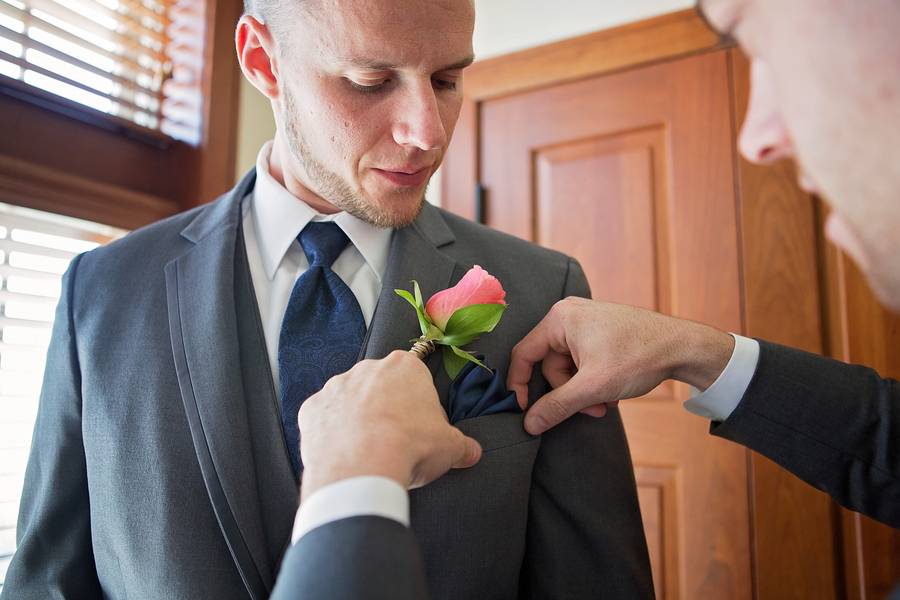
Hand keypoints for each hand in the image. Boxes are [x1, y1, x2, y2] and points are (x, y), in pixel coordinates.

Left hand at [298, 350, 481, 500]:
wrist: (361, 470)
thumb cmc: (410, 447)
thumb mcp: (450, 447)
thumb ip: (463, 446)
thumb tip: (472, 452)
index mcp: (404, 367)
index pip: (415, 379)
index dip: (419, 405)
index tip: (420, 427)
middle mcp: (367, 369)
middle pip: (380, 386)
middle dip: (386, 409)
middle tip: (395, 441)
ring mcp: (335, 387)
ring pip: (349, 401)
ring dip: (357, 420)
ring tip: (367, 452)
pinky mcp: (311, 408)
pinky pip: (323, 419)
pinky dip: (332, 434)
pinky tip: (343, 454)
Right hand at [507, 298, 733, 434]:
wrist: (683, 346)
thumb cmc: (638, 357)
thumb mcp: (593, 387)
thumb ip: (557, 405)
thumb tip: (528, 423)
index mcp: (559, 319)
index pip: (523, 354)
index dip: (519, 385)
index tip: (525, 411)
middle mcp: (568, 315)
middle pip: (549, 365)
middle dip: (570, 393)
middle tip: (593, 409)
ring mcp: (585, 322)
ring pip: (568, 367)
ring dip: (584, 390)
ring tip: (606, 402)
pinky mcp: (599, 331)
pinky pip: (582, 361)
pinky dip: (593, 380)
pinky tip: (612, 390)